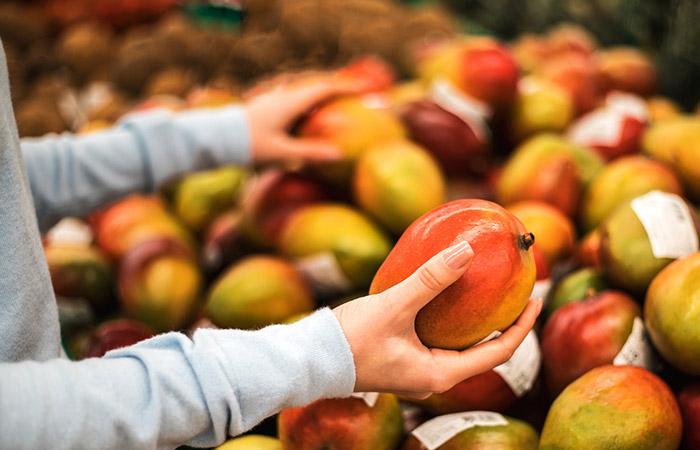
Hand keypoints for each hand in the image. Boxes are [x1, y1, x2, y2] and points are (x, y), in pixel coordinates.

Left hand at [243, 72, 367, 163]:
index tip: (365, 88)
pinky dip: (309, 105)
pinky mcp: (267, 108)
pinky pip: (295, 102)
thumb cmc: (248, 146)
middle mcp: (283, 96)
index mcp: (290, 102)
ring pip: (304, 94)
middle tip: (356, 93)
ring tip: (337, 105)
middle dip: (337, 89)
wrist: (215, 139)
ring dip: (322, 97)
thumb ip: (309, 153)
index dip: (346, 87)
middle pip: (316, 88)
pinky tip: (310, 117)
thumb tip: (338, 155)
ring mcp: (274, 100)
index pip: (324, 89)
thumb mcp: (281, 153)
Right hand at [333, 241, 542, 397]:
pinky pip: (437, 338)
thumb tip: (468, 251)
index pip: (498, 352)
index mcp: (438, 374)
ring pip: (459, 344)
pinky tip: (445, 294)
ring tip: (485, 288)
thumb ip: (430, 279)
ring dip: (475, 318)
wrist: (309, 360)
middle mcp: (432, 376)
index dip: (522, 325)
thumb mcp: (393, 306)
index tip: (536, 298)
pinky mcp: (401, 358)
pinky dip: (449, 318)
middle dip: (502, 320)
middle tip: (514, 290)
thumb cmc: (349, 340)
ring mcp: (416, 369)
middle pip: (482, 350)